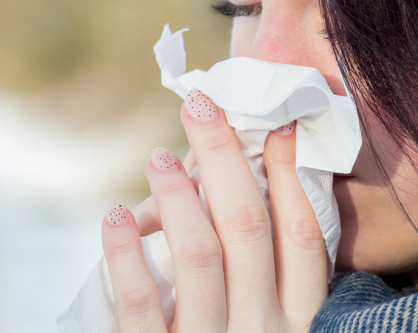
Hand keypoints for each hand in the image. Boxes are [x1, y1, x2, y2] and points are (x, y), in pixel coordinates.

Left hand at [101, 89, 329, 331]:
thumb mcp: (264, 322)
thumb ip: (259, 270)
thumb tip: (237, 175)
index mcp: (299, 320)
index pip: (304, 235)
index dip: (290, 172)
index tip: (274, 121)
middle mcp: (263, 331)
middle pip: (248, 227)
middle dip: (223, 157)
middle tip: (199, 107)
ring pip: (200, 255)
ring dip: (177, 194)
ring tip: (156, 158)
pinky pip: (141, 300)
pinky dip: (125, 251)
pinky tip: (113, 217)